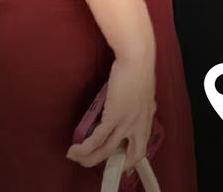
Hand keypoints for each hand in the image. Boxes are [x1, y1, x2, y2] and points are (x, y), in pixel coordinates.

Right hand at [67, 48, 155, 170]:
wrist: (137, 57)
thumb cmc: (139, 67)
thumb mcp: (142, 91)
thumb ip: (137, 103)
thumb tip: (125, 105)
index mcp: (147, 116)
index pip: (143, 145)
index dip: (132, 157)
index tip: (119, 159)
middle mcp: (140, 123)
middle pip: (133, 155)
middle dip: (117, 164)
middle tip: (99, 162)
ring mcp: (128, 121)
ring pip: (108, 150)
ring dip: (91, 158)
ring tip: (77, 157)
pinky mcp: (114, 116)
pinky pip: (98, 138)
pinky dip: (85, 147)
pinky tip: (75, 149)